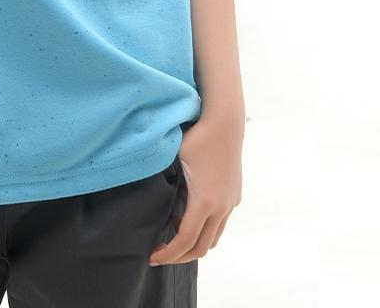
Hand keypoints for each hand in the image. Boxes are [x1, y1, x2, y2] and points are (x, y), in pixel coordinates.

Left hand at [147, 116, 243, 266]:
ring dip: (193, 241)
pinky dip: (203, 227)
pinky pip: (219, 222)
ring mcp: (231, 202)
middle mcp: (221, 206)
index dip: (168, 254)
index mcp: (204, 201)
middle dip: (179, 255)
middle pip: (201, 248)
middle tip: (158, 252)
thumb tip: (145, 194)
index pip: (185, 241)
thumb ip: (163, 181)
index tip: (152, 257)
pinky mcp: (234, 195)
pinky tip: (186, 212)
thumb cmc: (197, 136)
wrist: (224, 121)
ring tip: (171, 230)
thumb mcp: (174, 158)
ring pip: (213, 237)